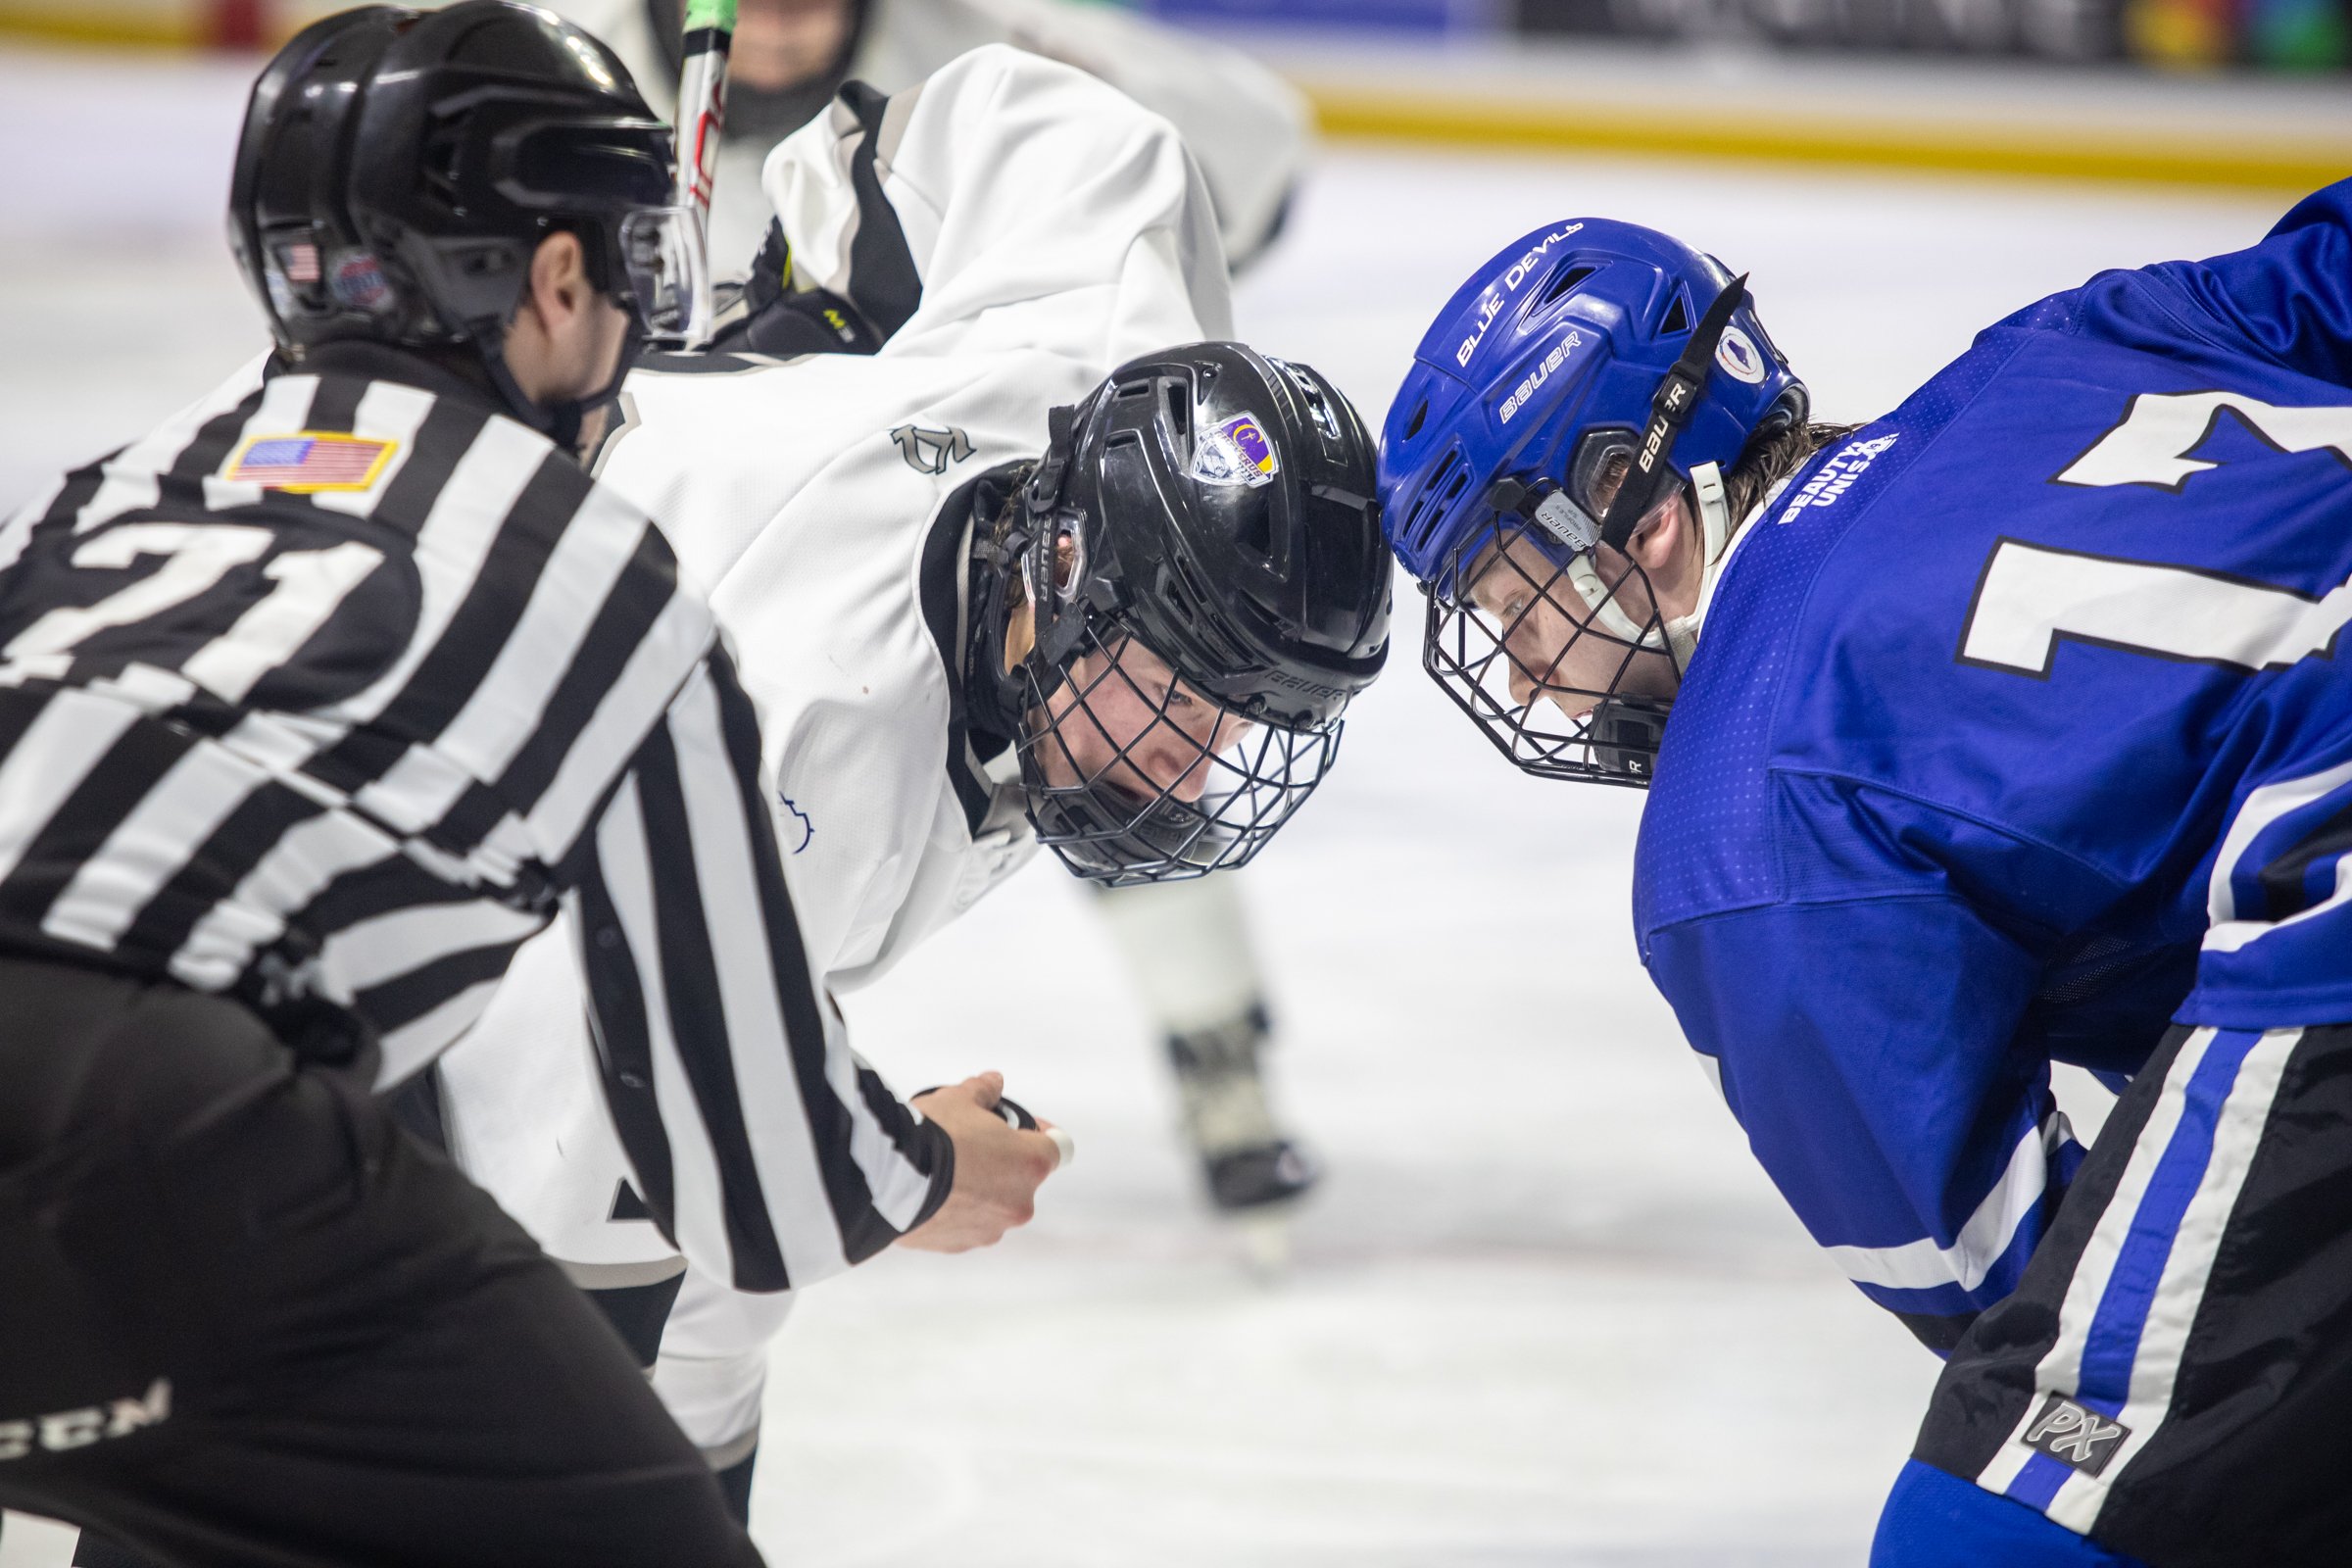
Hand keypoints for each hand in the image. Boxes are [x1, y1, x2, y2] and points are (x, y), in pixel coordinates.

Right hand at [896, 1072, 1062, 1253]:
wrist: (888, 1179)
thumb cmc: (931, 1135)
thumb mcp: (958, 1098)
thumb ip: (983, 1091)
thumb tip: (993, 1083)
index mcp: (1030, 1164)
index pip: (1057, 1147)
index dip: (1040, 1132)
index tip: (1018, 1127)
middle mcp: (1018, 1203)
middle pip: (1021, 1177)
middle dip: (999, 1162)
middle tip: (968, 1144)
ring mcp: (989, 1229)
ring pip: (992, 1204)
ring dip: (976, 1190)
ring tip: (942, 1170)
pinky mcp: (959, 1245)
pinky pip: (964, 1224)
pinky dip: (952, 1211)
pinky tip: (928, 1192)